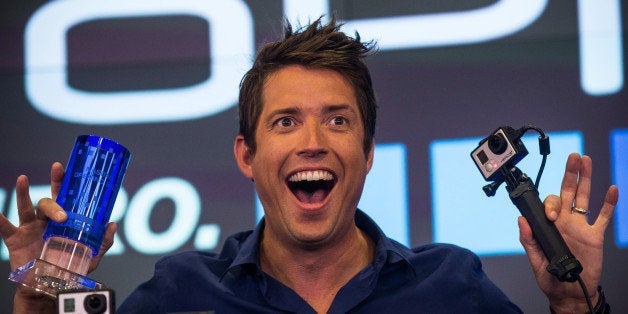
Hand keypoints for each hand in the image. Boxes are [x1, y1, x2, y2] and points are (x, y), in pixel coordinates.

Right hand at [0, 162, 116, 311]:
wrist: (49, 286)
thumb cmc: (69, 267)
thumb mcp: (91, 256)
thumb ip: (103, 241)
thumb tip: (112, 224)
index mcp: (63, 220)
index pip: (64, 197)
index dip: (61, 182)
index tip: (61, 167)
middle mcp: (46, 221)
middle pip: (48, 201)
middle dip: (54, 196)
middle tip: (61, 203)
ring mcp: (30, 229)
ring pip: (27, 208)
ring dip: (24, 194)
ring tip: (23, 180)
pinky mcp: (16, 240)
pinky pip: (6, 228)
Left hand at [518, 153, 617, 312]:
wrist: (570, 292)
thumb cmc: (550, 278)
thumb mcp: (535, 260)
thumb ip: (528, 240)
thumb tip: (521, 220)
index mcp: (549, 225)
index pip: (550, 204)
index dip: (551, 205)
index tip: (552, 217)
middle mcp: (565, 221)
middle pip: (568, 192)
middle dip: (570, 174)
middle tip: (573, 157)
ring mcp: (581, 227)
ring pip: (584, 198)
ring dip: (586, 179)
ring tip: (586, 161)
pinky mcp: (594, 236)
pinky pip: (603, 217)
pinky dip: (608, 204)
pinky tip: (612, 189)